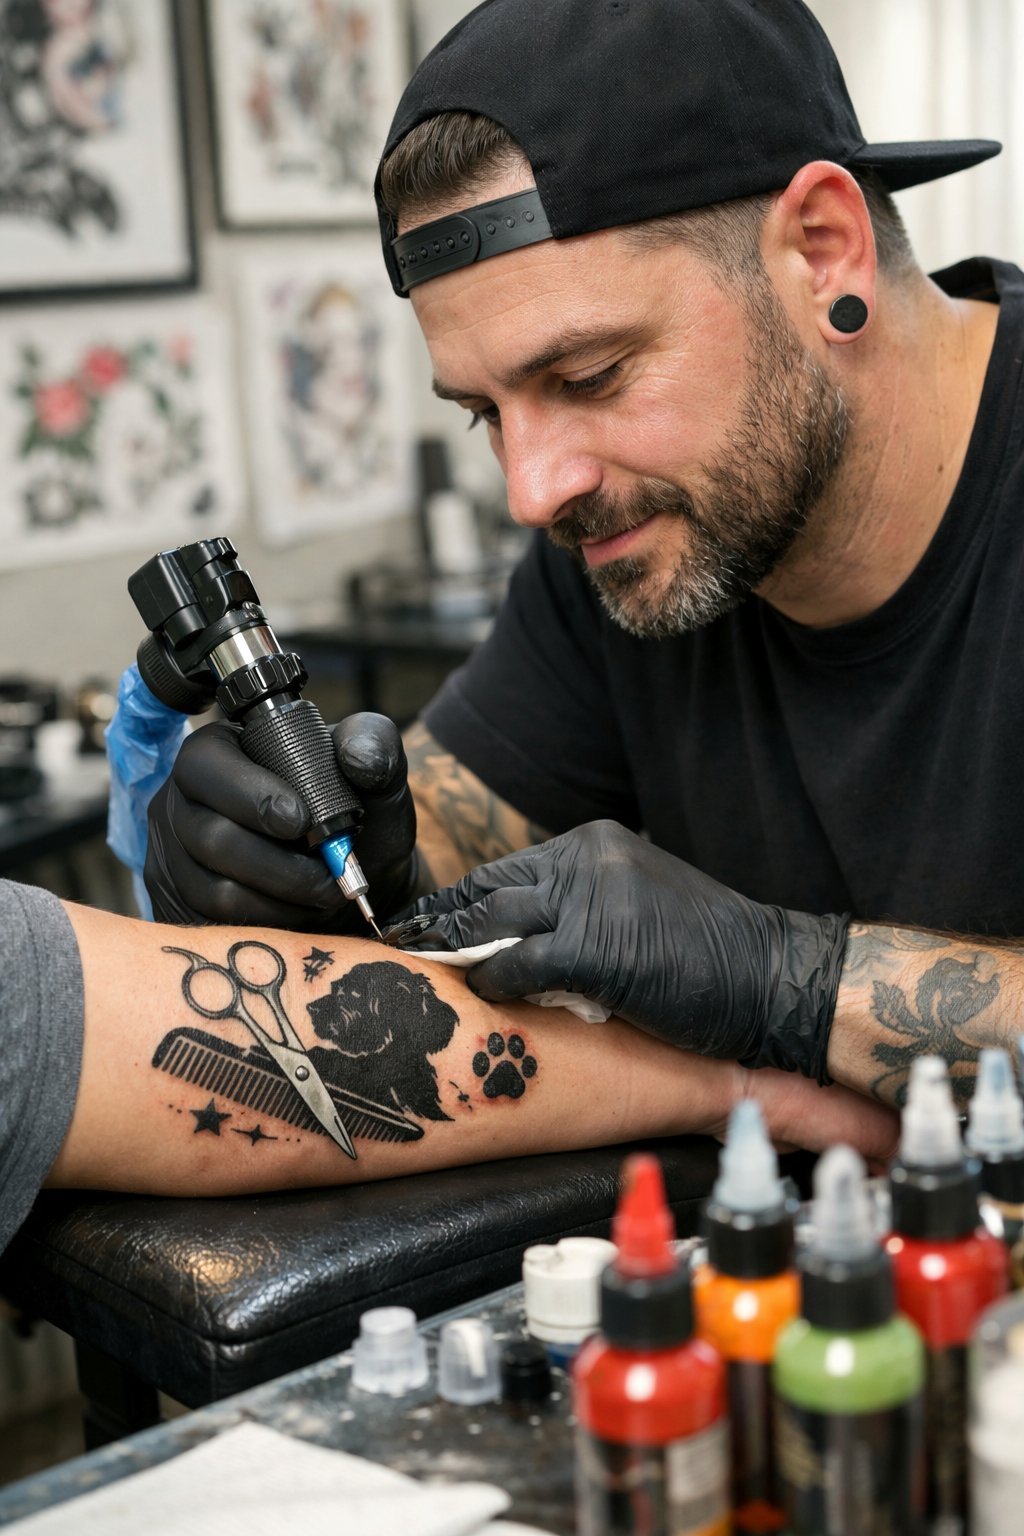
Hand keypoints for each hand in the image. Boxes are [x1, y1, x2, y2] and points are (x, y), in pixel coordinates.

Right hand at [145, 712, 416, 929]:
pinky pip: (215, 925)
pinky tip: (299, 912)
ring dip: (281, 897)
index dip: (252, 796)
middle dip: (279, 863)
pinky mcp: (182, 904)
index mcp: (220, 751)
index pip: (206, 764)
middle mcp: (184, 801)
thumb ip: (375, 747)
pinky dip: (269, 923)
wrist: (351, 878)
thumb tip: (356, 754)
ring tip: (322, 892)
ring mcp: (175, 857)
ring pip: (215, 889)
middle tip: (328, 874)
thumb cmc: (357, 817)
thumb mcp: (376, 776)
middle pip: (210, 837)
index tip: (302, 821)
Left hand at [417, 820, 849, 1079]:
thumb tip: (523, 932)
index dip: (463, 898)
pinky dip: (493, 978)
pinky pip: (519, 962)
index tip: (427, 918)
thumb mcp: (639, 901)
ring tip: (421, 965)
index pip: (509, 869)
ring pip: (495, 920)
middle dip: (442, 918)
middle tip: (402, 940)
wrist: (771, 975)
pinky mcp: (593, 946)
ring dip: (454, 948)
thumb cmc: (711, 952)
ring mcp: (590, 898)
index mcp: (596, 843)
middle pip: (490, 887)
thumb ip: (582, 903)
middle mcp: (588, 857)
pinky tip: (483, 990)